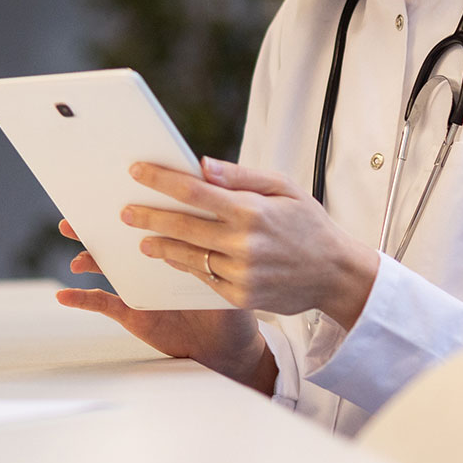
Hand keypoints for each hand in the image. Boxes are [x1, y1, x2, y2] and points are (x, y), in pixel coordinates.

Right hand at [54, 220, 273, 390]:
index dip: (130, 201)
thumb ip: (215, 238)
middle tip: (76, 214)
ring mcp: (137, 285)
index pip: (147, 217)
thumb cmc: (233, 303)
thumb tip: (210, 205)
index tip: (113, 185)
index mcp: (172, 244)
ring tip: (73, 251)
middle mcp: (149, 261)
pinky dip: (81, 299)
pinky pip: (101, 303)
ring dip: (86, 256)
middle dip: (95, 224)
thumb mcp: (229, 267)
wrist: (229, 346)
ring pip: (105, 265)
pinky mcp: (130, 312)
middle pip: (118, 236)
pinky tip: (64, 295)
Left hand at [123, 157, 378, 328]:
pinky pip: (204, 279)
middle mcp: (243, 243)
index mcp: (251, 210)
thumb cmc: (309, 224)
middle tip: (125, 211)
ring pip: (188, 257)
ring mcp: (242, 273)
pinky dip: (186, 267)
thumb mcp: (284, 187)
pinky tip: (172, 258)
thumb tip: (202, 166)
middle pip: (182, 226)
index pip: (194, 191)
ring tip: (142, 239)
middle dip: (148, 216)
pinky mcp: (242, 296)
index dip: (161, 180)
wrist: (336, 274)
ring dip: (160, 246)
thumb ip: (241, 176)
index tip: (137, 170)